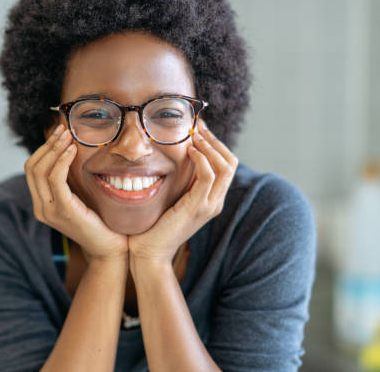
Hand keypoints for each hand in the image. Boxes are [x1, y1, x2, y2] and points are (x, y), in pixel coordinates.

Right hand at [24, 125, 127, 259]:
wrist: (111, 249)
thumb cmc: (101, 222)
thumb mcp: (82, 198)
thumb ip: (72, 181)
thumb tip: (72, 152)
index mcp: (42, 204)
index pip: (32, 169)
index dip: (44, 148)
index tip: (60, 133)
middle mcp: (41, 208)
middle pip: (31, 167)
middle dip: (47, 144)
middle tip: (63, 129)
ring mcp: (50, 211)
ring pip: (40, 170)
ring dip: (54, 148)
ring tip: (68, 136)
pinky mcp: (63, 211)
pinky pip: (55, 179)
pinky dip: (62, 160)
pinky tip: (72, 150)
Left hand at [128, 119, 237, 264]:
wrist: (149, 252)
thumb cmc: (153, 225)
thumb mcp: (171, 197)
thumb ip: (178, 181)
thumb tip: (175, 156)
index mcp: (211, 198)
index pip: (225, 163)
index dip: (214, 143)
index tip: (198, 128)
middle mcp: (215, 201)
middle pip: (230, 162)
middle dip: (214, 140)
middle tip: (197, 126)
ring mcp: (209, 205)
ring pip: (225, 166)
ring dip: (209, 145)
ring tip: (193, 135)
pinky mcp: (198, 207)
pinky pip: (208, 176)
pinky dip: (202, 158)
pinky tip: (189, 150)